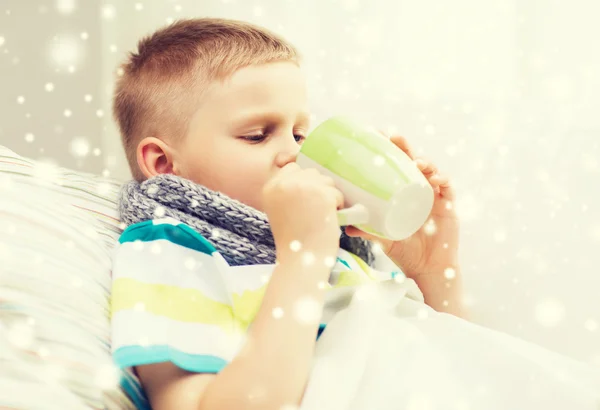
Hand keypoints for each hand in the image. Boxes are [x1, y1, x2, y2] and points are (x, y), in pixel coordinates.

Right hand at [262, 163, 342, 265]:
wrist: (301, 259)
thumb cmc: (293, 238)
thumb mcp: (279, 209)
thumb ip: (288, 189)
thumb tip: (309, 172)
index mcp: (271, 187)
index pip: (293, 168)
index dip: (303, 183)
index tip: (305, 202)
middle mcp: (285, 184)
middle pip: (311, 173)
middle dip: (318, 189)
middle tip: (314, 211)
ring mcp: (304, 187)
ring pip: (326, 181)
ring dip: (329, 197)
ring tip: (321, 216)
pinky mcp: (323, 195)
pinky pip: (337, 193)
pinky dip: (337, 206)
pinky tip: (328, 219)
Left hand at [345, 132, 459, 278]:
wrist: (427, 269)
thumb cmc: (404, 251)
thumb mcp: (383, 239)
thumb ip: (367, 231)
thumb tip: (345, 224)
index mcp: (402, 192)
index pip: (395, 165)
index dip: (389, 150)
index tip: (377, 135)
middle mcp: (418, 190)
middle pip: (413, 161)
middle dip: (405, 146)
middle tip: (394, 137)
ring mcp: (434, 196)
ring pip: (432, 170)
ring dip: (425, 161)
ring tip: (416, 162)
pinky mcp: (448, 206)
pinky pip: (448, 188)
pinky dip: (443, 180)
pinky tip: (436, 179)